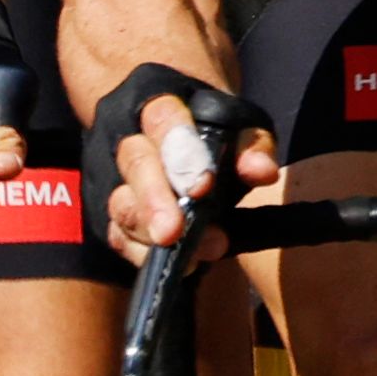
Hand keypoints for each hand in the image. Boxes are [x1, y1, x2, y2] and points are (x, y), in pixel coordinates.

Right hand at [103, 88, 277, 265]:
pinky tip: (175, 265)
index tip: (203, 186)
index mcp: (162, 110)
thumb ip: (253, 147)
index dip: (181, 153)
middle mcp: (133, 143)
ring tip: (191, 255)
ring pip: (121, 203)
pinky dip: (142, 253)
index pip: (164, 121)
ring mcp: (119, 179)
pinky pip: (118, 234)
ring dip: (150, 232)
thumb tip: (262, 172)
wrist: (185, 135)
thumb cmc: (217, 132)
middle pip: (136, 166)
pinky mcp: (114, 213)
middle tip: (174, 232)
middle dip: (155, 201)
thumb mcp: (243, 129)